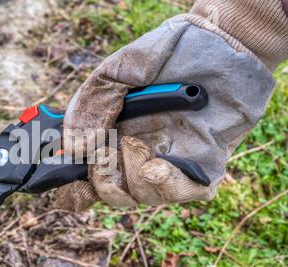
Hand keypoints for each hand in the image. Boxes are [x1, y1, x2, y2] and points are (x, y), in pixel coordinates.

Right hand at [56, 0, 286, 211]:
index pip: (85, 177)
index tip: (69, 184)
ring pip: (139, 198)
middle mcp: (137, 152)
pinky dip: (161, 186)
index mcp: (111, 133)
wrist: (222, 42)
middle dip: (101, 182)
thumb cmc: (167, 53)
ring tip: (136, 143)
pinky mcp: (201, 167)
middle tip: (104, 153)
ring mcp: (168, 162)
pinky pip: (177, 195)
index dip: (73, 190)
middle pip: (110, 194)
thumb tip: (74, 149)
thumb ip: (90, 108)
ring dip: (130, 175)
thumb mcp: (115, 73)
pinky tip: (158, 165)